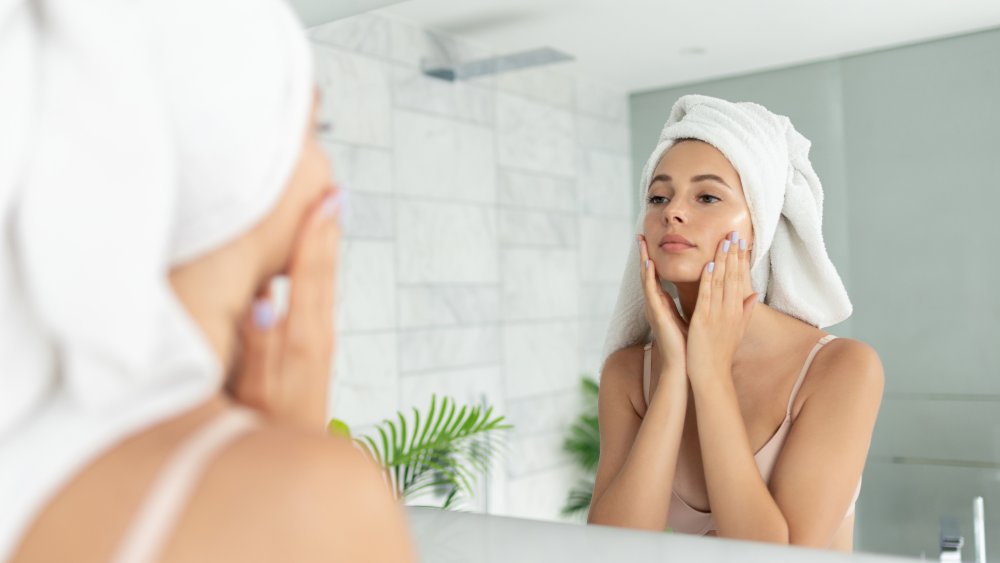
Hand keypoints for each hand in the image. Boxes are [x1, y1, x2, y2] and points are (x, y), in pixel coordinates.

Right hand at [229, 188, 341, 428]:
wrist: (291, 463)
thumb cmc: (266, 432)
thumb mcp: (256, 391)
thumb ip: (259, 346)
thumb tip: (265, 298)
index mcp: (303, 338)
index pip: (310, 275)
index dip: (316, 235)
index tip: (325, 197)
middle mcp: (316, 335)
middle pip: (324, 272)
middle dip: (327, 230)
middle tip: (332, 188)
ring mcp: (318, 343)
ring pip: (323, 284)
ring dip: (325, 246)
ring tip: (326, 211)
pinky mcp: (313, 352)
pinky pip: (317, 298)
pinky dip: (317, 271)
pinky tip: (309, 262)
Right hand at [638, 235, 688, 374]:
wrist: (685, 366)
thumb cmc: (690, 345)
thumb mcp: (693, 318)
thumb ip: (696, 302)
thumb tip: (708, 290)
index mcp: (664, 305)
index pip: (657, 278)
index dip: (654, 260)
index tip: (652, 244)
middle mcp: (656, 305)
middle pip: (648, 275)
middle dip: (644, 255)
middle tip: (640, 236)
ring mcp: (654, 309)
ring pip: (646, 279)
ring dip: (643, 260)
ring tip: (640, 243)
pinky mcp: (657, 314)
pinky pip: (651, 292)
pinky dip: (649, 277)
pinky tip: (648, 264)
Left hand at [686, 231, 757, 383]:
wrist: (712, 375)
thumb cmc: (721, 354)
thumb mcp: (737, 330)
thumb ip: (745, 311)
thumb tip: (755, 295)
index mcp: (736, 311)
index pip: (740, 280)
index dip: (740, 260)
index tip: (740, 242)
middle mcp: (730, 311)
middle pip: (733, 277)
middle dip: (733, 254)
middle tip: (734, 232)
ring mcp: (717, 315)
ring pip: (721, 283)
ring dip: (722, 261)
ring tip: (723, 241)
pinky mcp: (703, 321)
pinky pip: (707, 298)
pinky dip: (708, 281)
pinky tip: (709, 266)